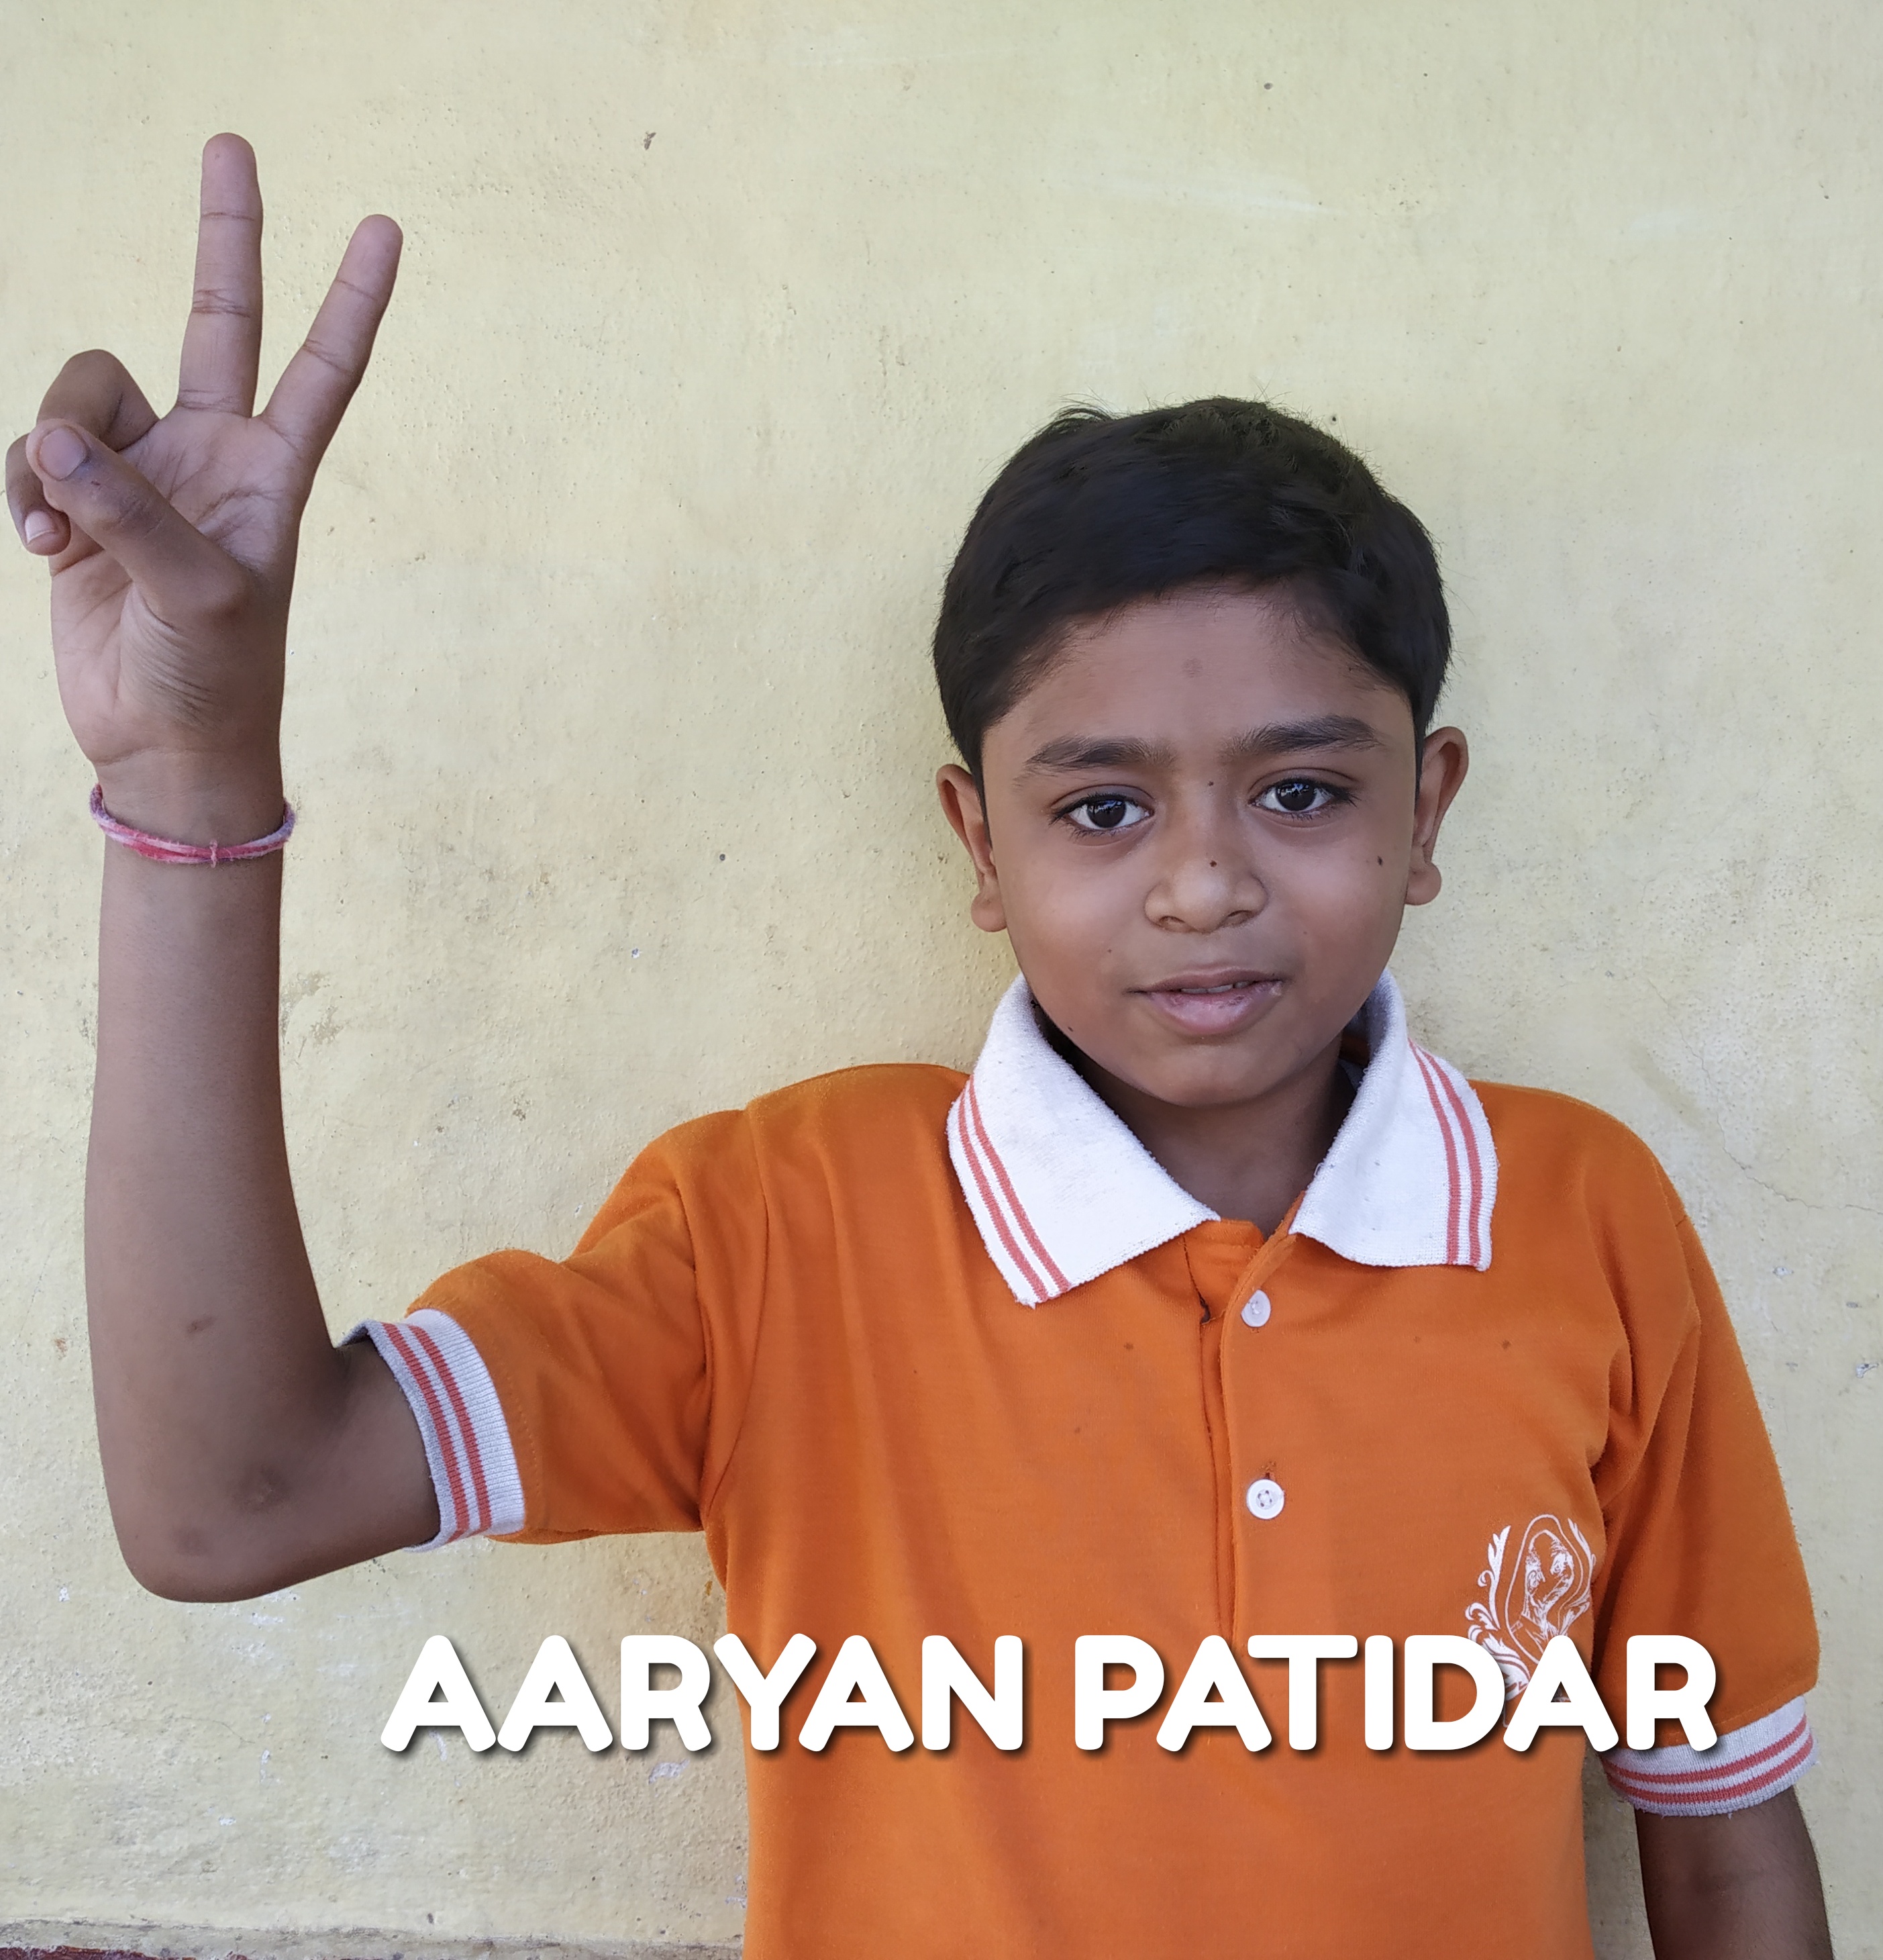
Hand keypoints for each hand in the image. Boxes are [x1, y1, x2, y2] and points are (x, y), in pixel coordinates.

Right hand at [6, 133, 399, 839]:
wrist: (164, 743)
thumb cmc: (216, 678)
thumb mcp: (198, 596)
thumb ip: (132, 513)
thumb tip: (55, 448)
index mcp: (271, 472)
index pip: (321, 367)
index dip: (351, 300)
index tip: (386, 229)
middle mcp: (213, 454)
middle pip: (215, 317)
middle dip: (224, 234)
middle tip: (232, 139)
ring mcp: (144, 473)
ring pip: (83, 394)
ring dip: (53, 449)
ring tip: (60, 532)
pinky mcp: (80, 502)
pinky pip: (34, 452)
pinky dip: (23, 488)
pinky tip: (39, 545)